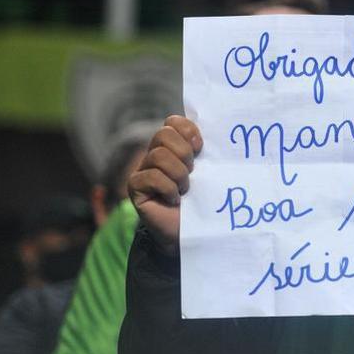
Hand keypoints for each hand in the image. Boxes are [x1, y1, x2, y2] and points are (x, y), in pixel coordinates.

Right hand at [128, 115, 202, 254]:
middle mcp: (155, 155)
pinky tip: (174, 200)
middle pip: (163, 134)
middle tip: (193, 172)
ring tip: (185, 190)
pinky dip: (168, 188)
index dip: (188, 131)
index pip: (173, 122)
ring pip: (159, 155)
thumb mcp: (208, 171)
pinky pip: (151, 176)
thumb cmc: (203, 199)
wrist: (193, 231)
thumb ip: (206, 151)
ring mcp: (143, 170)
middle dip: (184, 153)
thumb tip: (217, 131)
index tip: (200, 147)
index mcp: (173, 147)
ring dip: (179, 174)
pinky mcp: (135, 187)